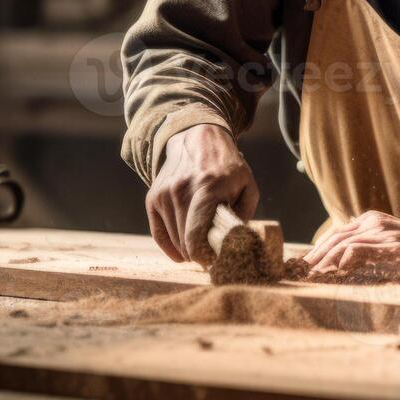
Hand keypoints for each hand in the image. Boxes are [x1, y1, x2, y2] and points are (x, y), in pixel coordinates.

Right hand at [146, 124, 259, 262]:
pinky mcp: (153, 198)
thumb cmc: (227, 167)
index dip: (204, 256)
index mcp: (207, 188)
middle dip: (198, 255)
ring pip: (172, 239)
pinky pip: (158, 233)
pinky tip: (181, 254)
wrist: (198, 139)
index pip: (196, 235)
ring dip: (186, 250)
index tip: (215, 261)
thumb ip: (244, 213)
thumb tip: (235, 242)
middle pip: (184, 242)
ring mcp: (164, 194)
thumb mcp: (246, 184)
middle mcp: (181, 190)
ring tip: (201, 249)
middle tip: (212, 257)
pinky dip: (169, 247)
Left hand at [302, 212, 399, 282]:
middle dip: (314, 258)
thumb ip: (371, 250)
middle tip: (301, 275)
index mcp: (373, 221)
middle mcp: (374, 222)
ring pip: (340, 243)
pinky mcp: (390, 246)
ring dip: (322, 262)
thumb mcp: (392, 247)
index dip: (318, 250)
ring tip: (312, 278)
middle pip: (333, 237)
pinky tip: (333, 273)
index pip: (336, 233)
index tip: (306, 267)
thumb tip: (344, 267)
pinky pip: (357, 249)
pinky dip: (341, 261)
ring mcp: (382, 233)